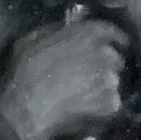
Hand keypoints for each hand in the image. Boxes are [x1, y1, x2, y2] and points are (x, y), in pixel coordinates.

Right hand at [0, 20, 127, 139]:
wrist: (27, 110)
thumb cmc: (25, 71)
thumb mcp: (33, 39)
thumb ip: (56, 30)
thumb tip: (65, 28)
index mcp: (89, 33)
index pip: (112, 31)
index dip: (113, 38)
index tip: (112, 44)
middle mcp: (106, 54)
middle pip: (115, 58)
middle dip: (106, 65)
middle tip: (89, 74)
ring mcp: (111, 80)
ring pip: (113, 82)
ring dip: (103, 86)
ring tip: (84, 96)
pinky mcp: (111, 104)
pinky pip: (111, 103)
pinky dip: (102, 107)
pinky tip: (85, 110)